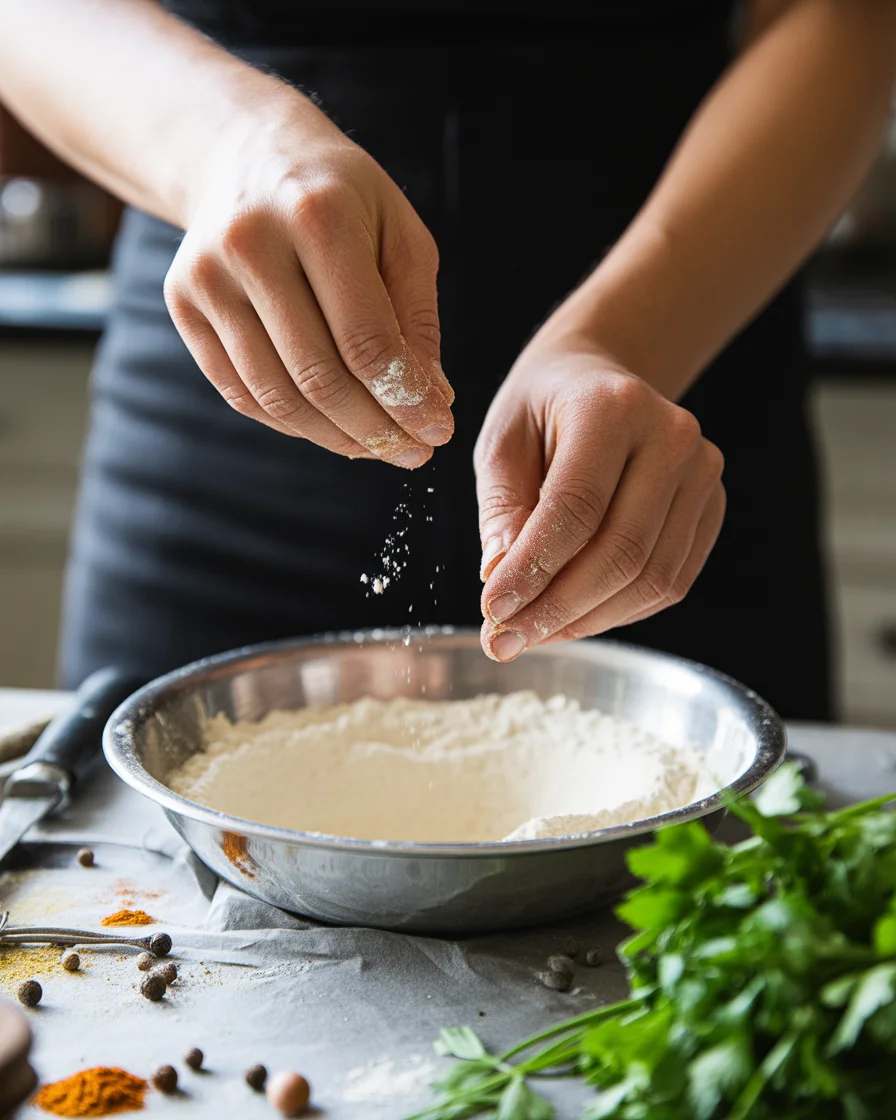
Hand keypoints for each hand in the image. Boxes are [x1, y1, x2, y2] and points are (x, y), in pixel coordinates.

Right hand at [163, 90, 453, 466]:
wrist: (246, 155)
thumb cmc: (342, 199)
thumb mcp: (399, 235)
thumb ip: (417, 318)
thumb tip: (431, 401)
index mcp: (318, 216)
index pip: (367, 340)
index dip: (406, 400)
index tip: (438, 431)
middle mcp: (251, 245)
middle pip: (319, 376)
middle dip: (375, 430)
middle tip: (414, 453)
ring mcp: (207, 277)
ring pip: (277, 396)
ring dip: (335, 437)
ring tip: (378, 447)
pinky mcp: (183, 305)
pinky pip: (242, 393)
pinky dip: (292, 423)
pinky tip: (331, 427)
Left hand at [475, 330, 724, 660]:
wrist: (599, 379)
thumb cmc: (541, 412)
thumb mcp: (500, 445)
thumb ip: (501, 511)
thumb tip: (502, 580)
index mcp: (611, 407)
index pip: (576, 509)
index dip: (533, 570)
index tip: (492, 610)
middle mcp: (671, 436)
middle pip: (621, 552)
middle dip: (558, 609)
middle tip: (506, 639)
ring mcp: (702, 472)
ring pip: (651, 578)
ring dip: (587, 620)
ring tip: (534, 632)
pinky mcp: (711, 507)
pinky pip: (670, 582)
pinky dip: (618, 612)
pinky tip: (573, 615)